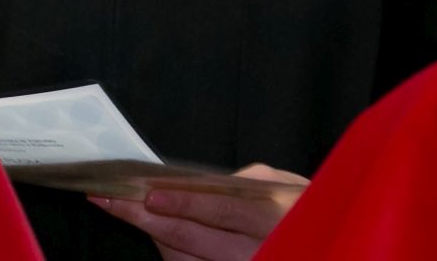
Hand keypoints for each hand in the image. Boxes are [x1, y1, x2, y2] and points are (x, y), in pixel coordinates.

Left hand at [90, 164, 309, 260]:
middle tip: (110, 200)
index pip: (215, 209)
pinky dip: (172, 254)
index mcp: (270, 216)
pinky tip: (160, 238)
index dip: (178, 202)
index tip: (143, 192)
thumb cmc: (303, 211)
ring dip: (154, 238)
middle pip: (190, 239)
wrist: (326, 248)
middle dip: (145, 219)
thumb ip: (245, 181)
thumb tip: (197, 185)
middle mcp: (256, 251)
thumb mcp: (285, 185)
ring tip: (129, 211)